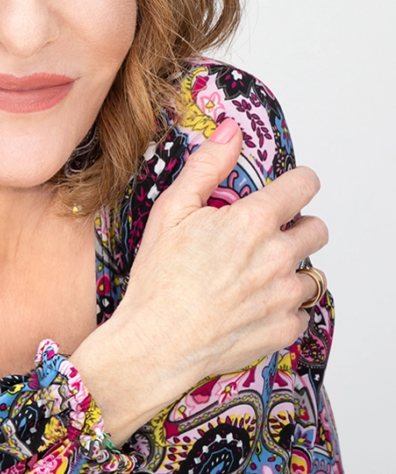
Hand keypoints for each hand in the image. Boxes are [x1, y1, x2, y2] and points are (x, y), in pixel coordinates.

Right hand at [70, 118, 327, 443]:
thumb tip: (230, 130)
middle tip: (260, 237)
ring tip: (249, 276)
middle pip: (317, 228)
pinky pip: (300, 310)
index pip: (305, 185)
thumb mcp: (172, 210)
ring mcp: (284, 296)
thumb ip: (207, 165)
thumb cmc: (158, 277)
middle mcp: (279, 257)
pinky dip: (281, 306)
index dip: (296, 183)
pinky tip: (248, 305)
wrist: (155, 343)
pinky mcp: (284, 329)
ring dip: (288, 269)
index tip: (285, 190)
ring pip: (311, 272)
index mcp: (254, 222)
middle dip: (295, 226)